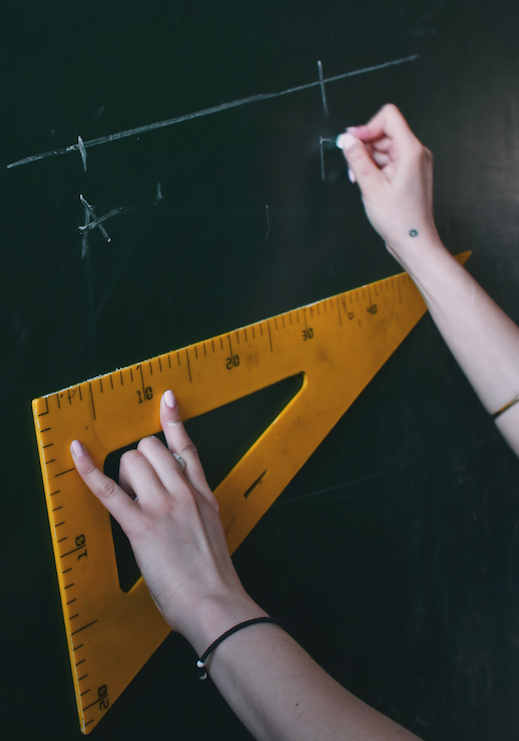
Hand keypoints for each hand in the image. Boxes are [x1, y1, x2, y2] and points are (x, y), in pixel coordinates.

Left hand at [70, 390, 263, 654]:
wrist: (217, 603)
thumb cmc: (214, 577)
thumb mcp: (212, 532)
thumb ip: (196, 510)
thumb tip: (178, 504)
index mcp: (203, 494)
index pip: (186, 447)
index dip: (173, 420)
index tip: (166, 399)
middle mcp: (184, 492)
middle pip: (151, 447)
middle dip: (137, 460)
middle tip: (136, 488)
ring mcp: (164, 506)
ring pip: (133, 460)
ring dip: (122, 473)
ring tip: (127, 499)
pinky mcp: (142, 525)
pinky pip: (109, 489)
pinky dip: (89, 469)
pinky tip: (78, 452)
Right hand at [338, 104, 440, 259]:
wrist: (413, 241)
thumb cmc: (400, 220)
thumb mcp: (371, 186)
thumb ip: (357, 159)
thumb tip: (347, 139)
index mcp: (411, 151)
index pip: (388, 117)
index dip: (367, 127)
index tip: (353, 141)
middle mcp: (416, 153)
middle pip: (385, 132)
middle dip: (365, 146)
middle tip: (353, 166)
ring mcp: (414, 163)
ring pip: (385, 148)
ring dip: (368, 159)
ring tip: (361, 179)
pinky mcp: (410, 173)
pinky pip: (389, 161)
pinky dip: (376, 168)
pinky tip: (369, 183)